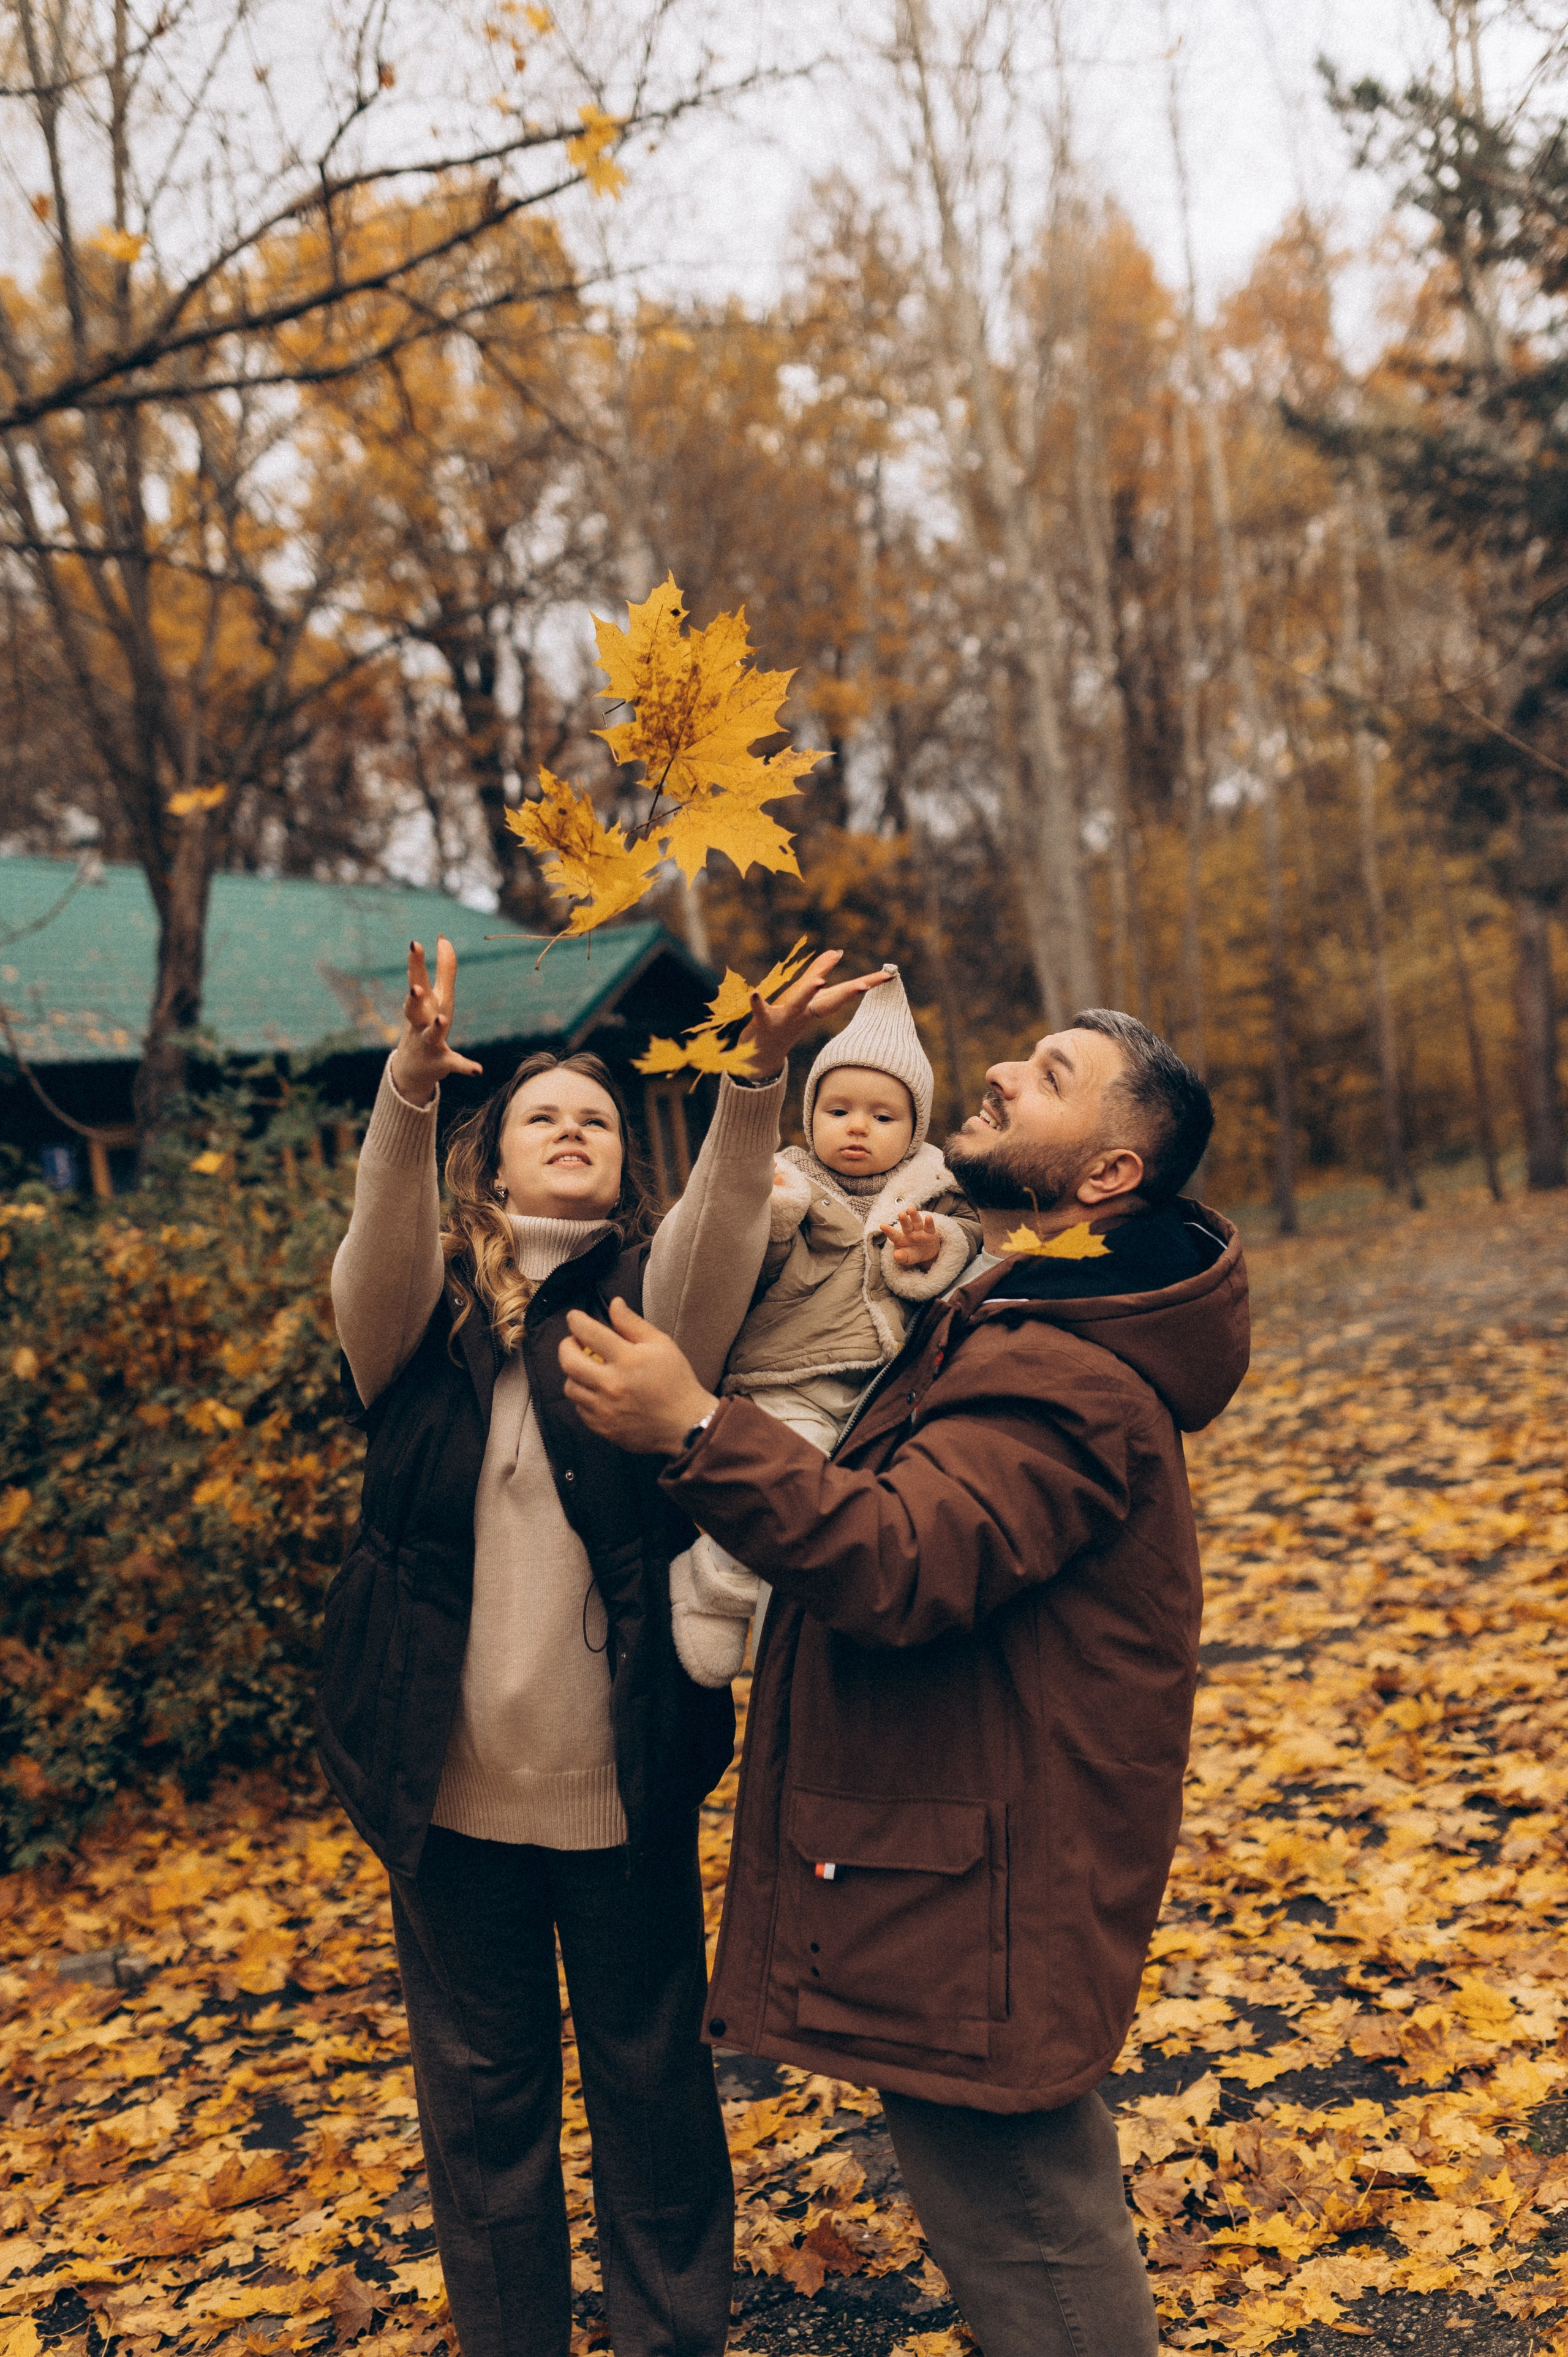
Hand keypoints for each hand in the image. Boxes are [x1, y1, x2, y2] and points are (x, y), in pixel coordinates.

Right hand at [389, 936, 483, 1107]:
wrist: (413, 1068)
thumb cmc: (426, 1023)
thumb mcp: (436, 997)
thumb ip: (443, 968)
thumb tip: (444, 938)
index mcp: (423, 1004)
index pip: (416, 980)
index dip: (415, 962)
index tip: (414, 943)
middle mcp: (422, 1022)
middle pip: (414, 1008)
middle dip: (413, 997)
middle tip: (414, 987)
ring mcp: (430, 1043)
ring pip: (432, 1035)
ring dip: (437, 1027)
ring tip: (443, 1019)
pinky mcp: (442, 1062)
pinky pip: (454, 1064)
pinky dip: (465, 1066)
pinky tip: (478, 1070)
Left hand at [560, 1298, 718, 1454]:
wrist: (687, 1424)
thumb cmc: (676, 1381)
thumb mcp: (661, 1344)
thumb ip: (632, 1323)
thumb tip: (614, 1304)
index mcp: (627, 1360)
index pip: (589, 1333)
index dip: (576, 1321)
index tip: (574, 1318)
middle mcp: (612, 1385)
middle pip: (568, 1362)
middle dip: (566, 1346)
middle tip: (574, 1342)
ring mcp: (605, 1409)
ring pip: (570, 1387)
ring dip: (574, 1373)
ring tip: (587, 1368)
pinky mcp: (603, 1427)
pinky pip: (579, 1408)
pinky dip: (583, 1396)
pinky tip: (596, 1390)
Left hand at [740, 952, 893, 1080]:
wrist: (761, 1055)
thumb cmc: (783, 1021)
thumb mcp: (802, 996)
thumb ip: (818, 971)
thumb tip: (837, 951)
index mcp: (815, 1006)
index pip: (844, 992)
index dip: (868, 983)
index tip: (889, 975)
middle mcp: (805, 1013)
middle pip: (828, 1001)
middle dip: (847, 992)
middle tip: (866, 983)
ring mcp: (785, 1020)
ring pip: (798, 1005)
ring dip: (808, 994)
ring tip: (819, 982)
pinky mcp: (764, 1024)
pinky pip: (760, 1013)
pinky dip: (757, 1003)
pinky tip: (754, 992)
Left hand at [881, 1207, 939, 1268]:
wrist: (926, 1254)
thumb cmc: (912, 1254)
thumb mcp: (906, 1258)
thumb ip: (901, 1257)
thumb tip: (896, 1256)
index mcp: (900, 1239)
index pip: (893, 1235)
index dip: (888, 1231)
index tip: (882, 1226)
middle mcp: (909, 1233)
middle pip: (906, 1226)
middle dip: (903, 1220)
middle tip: (900, 1214)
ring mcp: (919, 1231)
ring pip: (916, 1222)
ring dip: (914, 1216)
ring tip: (910, 1209)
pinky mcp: (930, 1233)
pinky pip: (929, 1227)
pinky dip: (929, 1222)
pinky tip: (928, 1217)